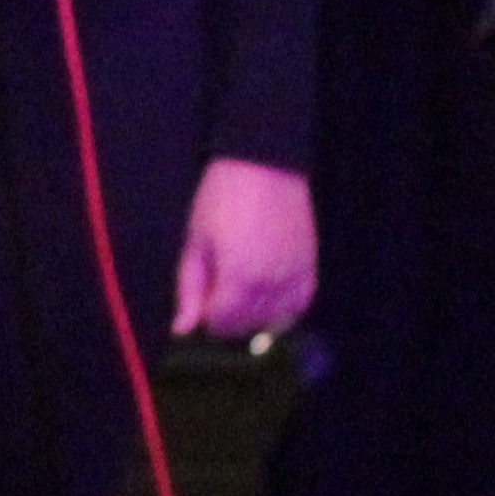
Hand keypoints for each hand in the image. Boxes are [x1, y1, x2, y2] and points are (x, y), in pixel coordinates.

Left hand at [173, 156, 317, 338]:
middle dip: (227, 314)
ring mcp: (296, 280)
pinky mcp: (312, 271)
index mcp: (240, 281)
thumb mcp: (196, 242)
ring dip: (253, 313)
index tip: (202, 292)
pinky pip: (297, 307)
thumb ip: (190, 290)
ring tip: (242, 281)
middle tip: (220, 281)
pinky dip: (281, 306)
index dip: (204, 313)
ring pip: (272, 323)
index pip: (219, 326)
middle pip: (245, 327)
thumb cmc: (222, 199)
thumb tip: (182, 331)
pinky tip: (266, 287)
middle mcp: (273, 287)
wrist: (265, 164)